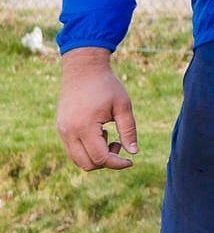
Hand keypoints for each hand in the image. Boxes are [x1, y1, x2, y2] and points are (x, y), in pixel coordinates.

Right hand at [56, 47, 137, 170]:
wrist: (83, 69)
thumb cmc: (106, 85)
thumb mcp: (123, 105)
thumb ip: (129, 130)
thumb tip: (134, 152)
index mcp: (84, 126)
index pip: (100, 158)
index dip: (117, 163)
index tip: (130, 161)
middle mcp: (69, 132)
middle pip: (86, 164)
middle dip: (106, 161)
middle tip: (119, 143)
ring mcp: (62, 131)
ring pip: (77, 159)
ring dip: (96, 156)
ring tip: (108, 136)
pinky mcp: (61, 128)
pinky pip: (73, 149)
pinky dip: (87, 149)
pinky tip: (99, 132)